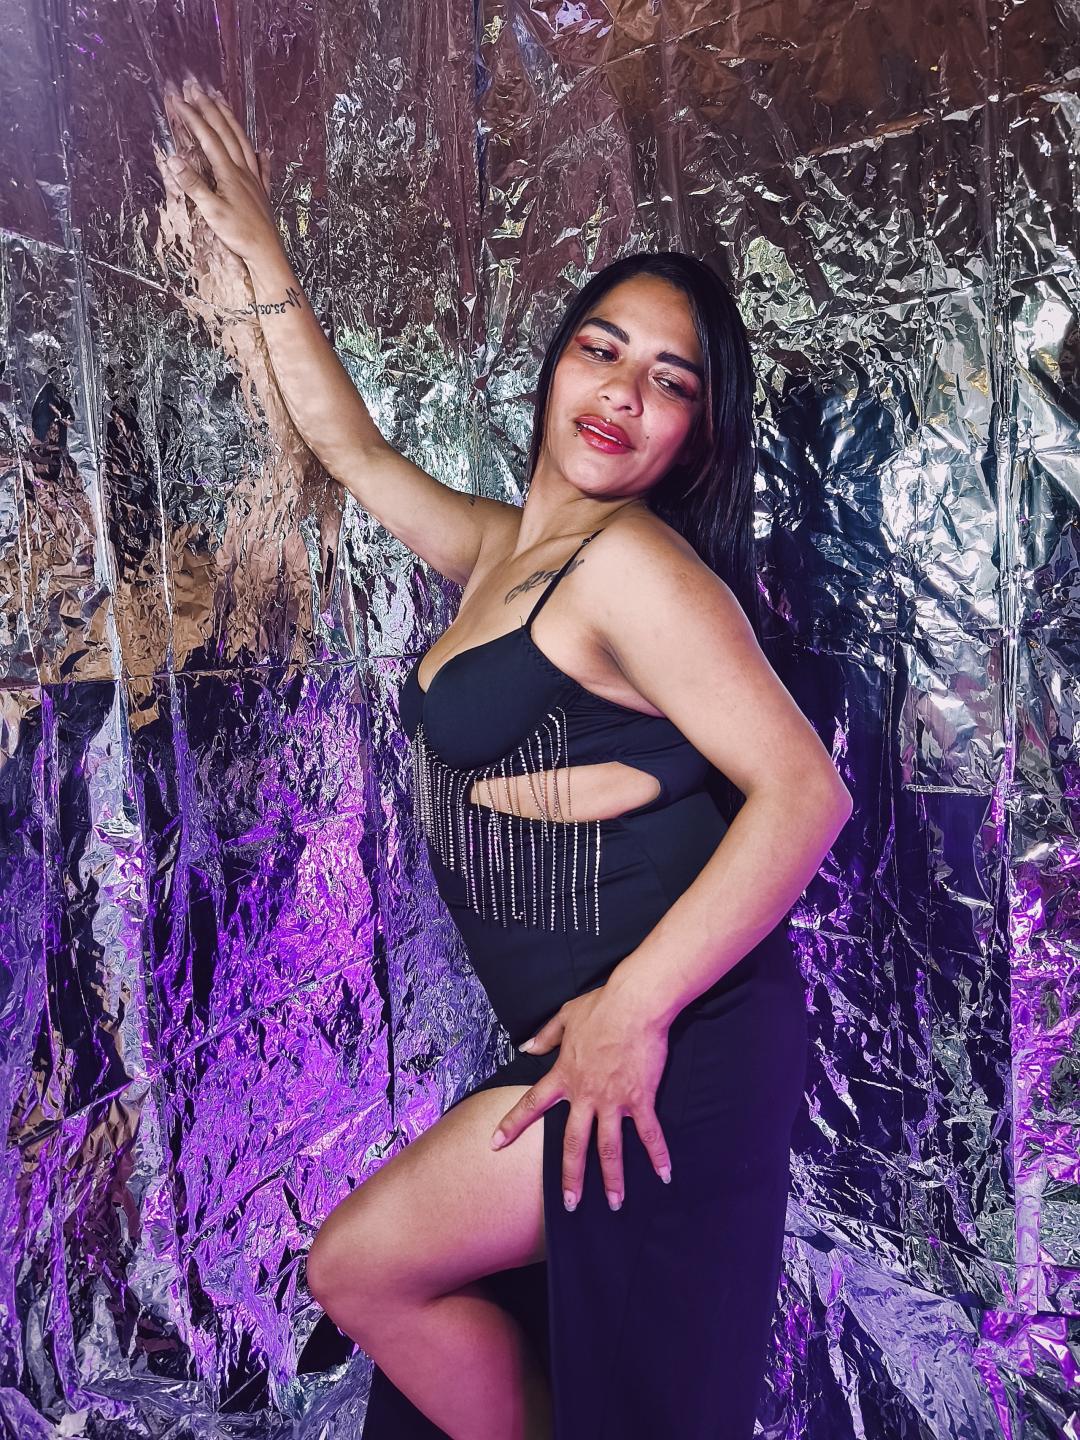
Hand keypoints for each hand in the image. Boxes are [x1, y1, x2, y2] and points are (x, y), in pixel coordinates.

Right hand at [160, 79, 281, 264]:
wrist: (266, 253)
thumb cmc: (239, 234)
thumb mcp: (211, 211)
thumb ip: (193, 184)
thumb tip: (174, 159)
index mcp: (229, 172)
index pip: (208, 137)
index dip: (192, 116)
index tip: (177, 99)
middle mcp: (243, 170)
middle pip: (226, 132)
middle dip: (209, 108)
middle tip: (196, 87)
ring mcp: (255, 180)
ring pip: (243, 142)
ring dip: (231, 120)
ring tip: (221, 102)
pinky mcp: (262, 193)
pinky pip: (263, 168)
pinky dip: (261, 155)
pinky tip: (263, 149)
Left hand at [489, 986, 673, 1211]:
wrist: (634, 1004)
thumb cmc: (601, 1007)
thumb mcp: (565, 1016)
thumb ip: (545, 1035)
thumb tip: (527, 1047)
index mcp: (564, 1075)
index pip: (532, 1103)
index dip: (512, 1124)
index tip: (495, 1144)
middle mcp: (585, 1094)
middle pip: (574, 1143)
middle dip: (571, 1176)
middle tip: (570, 1203)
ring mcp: (613, 1100)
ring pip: (610, 1147)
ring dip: (612, 1179)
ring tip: (614, 1203)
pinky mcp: (639, 1098)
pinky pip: (649, 1133)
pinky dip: (658, 1155)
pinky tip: (665, 1175)